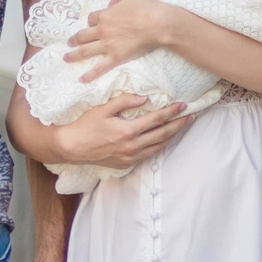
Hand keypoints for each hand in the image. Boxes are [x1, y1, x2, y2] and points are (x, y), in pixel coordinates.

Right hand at [53, 91, 192, 170]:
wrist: (72, 147)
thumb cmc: (85, 125)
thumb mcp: (103, 109)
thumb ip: (125, 101)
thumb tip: (144, 98)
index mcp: (127, 130)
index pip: (156, 119)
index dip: (171, 112)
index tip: (182, 105)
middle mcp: (132, 146)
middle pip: (162, 134)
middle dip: (178, 124)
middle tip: (190, 116)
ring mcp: (130, 156)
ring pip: (158, 146)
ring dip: (171, 136)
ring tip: (181, 127)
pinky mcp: (126, 163)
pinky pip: (148, 154)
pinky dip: (159, 146)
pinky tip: (164, 139)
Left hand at [65, 0, 178, 82]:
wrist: (157, 23)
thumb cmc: (146, 6)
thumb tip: (110, 2)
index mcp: (104, 15)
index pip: (91, 18)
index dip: (91, 21)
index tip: (93, 23)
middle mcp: (102, 31)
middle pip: (82, 35)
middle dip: (74, 39)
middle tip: (69, 42)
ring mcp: (108, 45)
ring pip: (85, 51)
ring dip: (74, 55)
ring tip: (66, 58)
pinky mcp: (116, 57)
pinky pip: (100, 67)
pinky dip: (90, 74)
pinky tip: (81, 79)